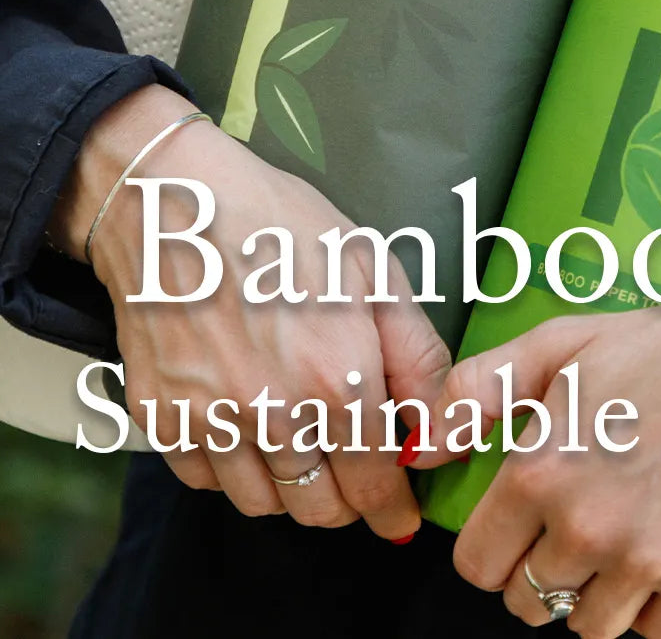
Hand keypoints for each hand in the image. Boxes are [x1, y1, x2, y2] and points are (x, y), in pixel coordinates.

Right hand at [51, 83, 448, 541]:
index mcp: (336, 375)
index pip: (373, 481)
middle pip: (319, 507)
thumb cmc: (281, 225)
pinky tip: (247, 425)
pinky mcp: (162, 419)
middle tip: (355, 471)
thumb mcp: (373, 269)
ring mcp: (210, 420)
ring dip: (290, 487)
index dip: (391, 508)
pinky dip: (232, 469)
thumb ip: (415, 353)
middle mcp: (273, 412)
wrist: (173, 205)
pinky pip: (206, 481)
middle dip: (347, 499)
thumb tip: (436, 421)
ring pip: (263, 503)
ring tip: (302, 442)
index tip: (399, 517)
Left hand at [415, 278, 660, 638]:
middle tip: (575, 524)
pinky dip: (653, 608)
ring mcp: (645, 563)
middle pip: (526, 603)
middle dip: (540, 569)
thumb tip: (424, 445)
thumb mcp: (565, 341)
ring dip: (595, 593)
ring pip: (586, 627)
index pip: (477, 565)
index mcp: (541, 470)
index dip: (493, 544)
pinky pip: (651, 636)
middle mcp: (585, 527)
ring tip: (623, 537)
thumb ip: (481, 389)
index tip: (518, 523)